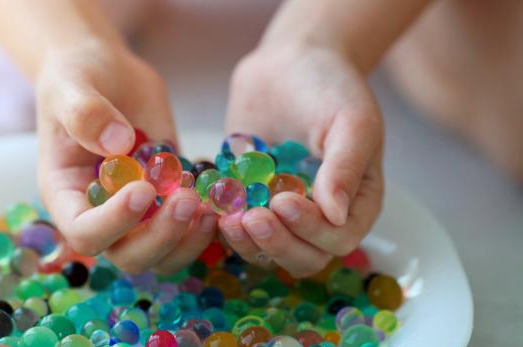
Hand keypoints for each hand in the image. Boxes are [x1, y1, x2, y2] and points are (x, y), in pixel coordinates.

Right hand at [36, 40, 216, 273]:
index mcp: (67, 195)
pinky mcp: (167, 198)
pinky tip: (220, 197)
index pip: (84, 232)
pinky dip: (206, 225)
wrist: (107, 72)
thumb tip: (118, 146)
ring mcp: (138, 211)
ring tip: (208, 206)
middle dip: (161, 236)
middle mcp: (102, 213)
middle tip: (187, 199)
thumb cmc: (78, 77)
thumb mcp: (72, 85)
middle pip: (129, 256)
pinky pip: (188, 231)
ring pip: (163, 255)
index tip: (143, 189)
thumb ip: (86, 114)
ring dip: (189, 240)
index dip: (114, 222)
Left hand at [221, 45, 383, 277]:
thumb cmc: (330, 86)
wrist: (290, 61)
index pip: (338, 238)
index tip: (284, 201)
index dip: (311, 230)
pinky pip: (237, 227)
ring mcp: (281, 210)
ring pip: (267, 250)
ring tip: (227, 219)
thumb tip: (336, 217)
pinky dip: (223, 225)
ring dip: (247, 243)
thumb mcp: (351, 120)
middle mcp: (320, 214)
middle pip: (303, 256)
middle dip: (277, 243)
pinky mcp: (249, 198)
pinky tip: (209, 208)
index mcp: (355, 201)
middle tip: (251, 219)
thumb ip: (346, 168)